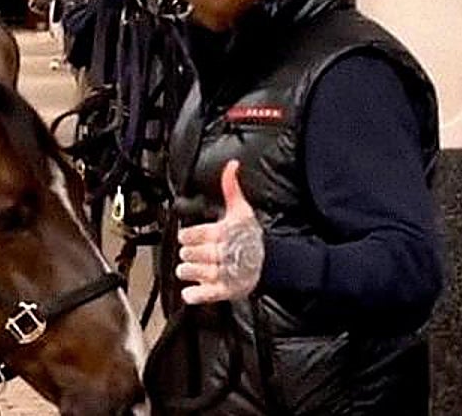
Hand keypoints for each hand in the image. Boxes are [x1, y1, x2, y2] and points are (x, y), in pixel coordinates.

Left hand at [174, 160, 264, 304]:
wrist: (273, 263)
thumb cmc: (252, 236)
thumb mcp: (242, 210)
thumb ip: (231, 187)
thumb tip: (232, 165)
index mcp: (221, 233)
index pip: (190, 235)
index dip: (187, 236)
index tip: (189, 236)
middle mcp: (220, 254)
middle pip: (188, 254)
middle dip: (189, 253)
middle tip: (194, 252)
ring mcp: (222, 274)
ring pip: (189, 272)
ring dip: (188, 270)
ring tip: (194, 268)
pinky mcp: (224, 292)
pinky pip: (199, 295)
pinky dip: (193, 294)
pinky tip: (195, 288)